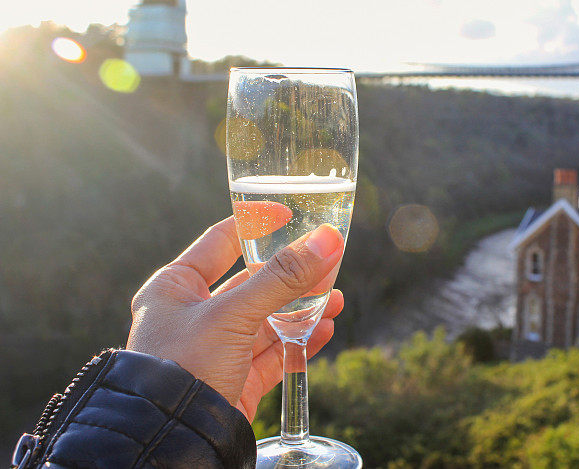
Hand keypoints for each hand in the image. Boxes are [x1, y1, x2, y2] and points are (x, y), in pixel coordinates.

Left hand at [126, 217, 344, 420]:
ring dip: (302, 308)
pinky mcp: (235, 380)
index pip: (220, 242)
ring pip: (267, 320)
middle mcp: (193, 316)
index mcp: (175, 288)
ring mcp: (216, 349)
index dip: (255, 224)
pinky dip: (299, 341)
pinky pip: (272, 354)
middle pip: (252, 283)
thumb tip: (326, 240)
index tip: (289, 211)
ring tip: (336, 298)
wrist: (170, 440)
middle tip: (326, 260)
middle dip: (291, 274)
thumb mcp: (232, 314)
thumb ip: (282, 278)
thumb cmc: (183, 366)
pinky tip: (324, 328)